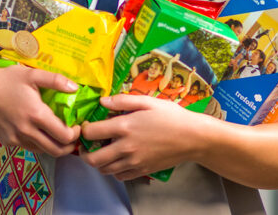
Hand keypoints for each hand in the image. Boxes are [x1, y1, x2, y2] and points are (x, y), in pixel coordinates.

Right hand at [0, 64, 80, 156]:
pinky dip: (37, 143)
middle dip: (68, 146)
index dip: (75, 134)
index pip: (64, 136)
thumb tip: (75, 88)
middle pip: (56, 150)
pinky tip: (38, 131)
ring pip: (42, 151)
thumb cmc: (7, 79)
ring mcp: (16, 138)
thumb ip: (56, 81)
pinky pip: (28, 147)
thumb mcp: (33, 75)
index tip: (77, 126)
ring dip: (53, 145)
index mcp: (36, 115)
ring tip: (57, 134)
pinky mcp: (7, 141)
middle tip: (72, 137)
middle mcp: (27, 131)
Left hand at [79, 94, 208, 180]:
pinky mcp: (142, 170)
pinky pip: (119, 176)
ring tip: (102, 151)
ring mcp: (134, 162)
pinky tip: (118, 159)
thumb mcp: (148, 101)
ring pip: (104, 170)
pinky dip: (114, 170)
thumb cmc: (171, 116)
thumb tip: (102, 101)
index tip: (87, 126)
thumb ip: (123, 100)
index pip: (91, 132)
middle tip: (87, 144)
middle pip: (93, 159)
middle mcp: (126, 147)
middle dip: (84, 152)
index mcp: (125, 126)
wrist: (193, 137)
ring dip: (98, 162)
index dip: (84, 129)